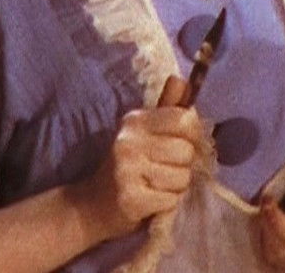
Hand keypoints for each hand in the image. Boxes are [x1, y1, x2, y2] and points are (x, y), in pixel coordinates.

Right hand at [68, 106, 203, 239]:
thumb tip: (182, 79)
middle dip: (183, 164)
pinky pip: (172, 199)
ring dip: (176, 186)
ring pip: (182, 177)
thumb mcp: (143, 132)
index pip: (185, 119)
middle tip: (165, 169)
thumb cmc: (126, 165)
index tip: (183, 143)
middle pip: (186, 151)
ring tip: (156, 185)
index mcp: (135, 121)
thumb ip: (166, 107)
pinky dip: (167, 204)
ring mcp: (127, 170)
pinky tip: (151, 201)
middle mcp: (129, 142)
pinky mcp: (131, 199)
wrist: (91, 206)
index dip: (193, 134)